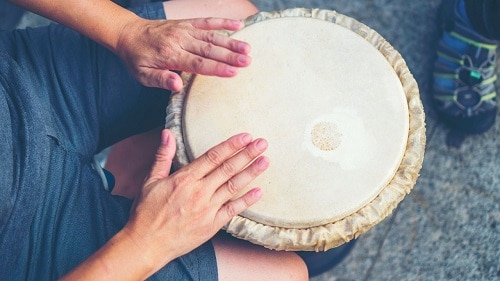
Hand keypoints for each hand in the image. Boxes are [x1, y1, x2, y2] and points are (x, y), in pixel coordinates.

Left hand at [115, 17, 251, 90]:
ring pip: (211, 35)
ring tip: (248, 48)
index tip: (234, 72)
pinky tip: (238, 25)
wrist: (128, 33)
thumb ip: (161, 79)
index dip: (217, 68)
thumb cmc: (137, 58)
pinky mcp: (186, 23)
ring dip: (231, 42)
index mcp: (170, 55)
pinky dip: (223, 22)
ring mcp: (184, 29)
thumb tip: (177, 85)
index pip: (198, 63)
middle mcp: (179, 40)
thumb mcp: (142, 75)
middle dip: (230, 55)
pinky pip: (206, 21)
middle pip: (209, 49)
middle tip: (248, 61)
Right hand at [124, 129, 268, 268]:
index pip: (213, 156)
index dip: (231, 145)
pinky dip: (247, 201)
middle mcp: (199, 192)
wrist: (146, 244)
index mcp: (185, 178)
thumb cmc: (147, 212)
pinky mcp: (211, 225)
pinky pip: (233, 210)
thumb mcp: (150, 181)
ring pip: (233, 186)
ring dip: (251, 172)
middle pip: (228, 168)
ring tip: (265, 161)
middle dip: (247, 154)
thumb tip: (167, 133)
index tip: (246, 136)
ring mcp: (207, 209)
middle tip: (262, 143)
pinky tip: (259, 191)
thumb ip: (162, 156)